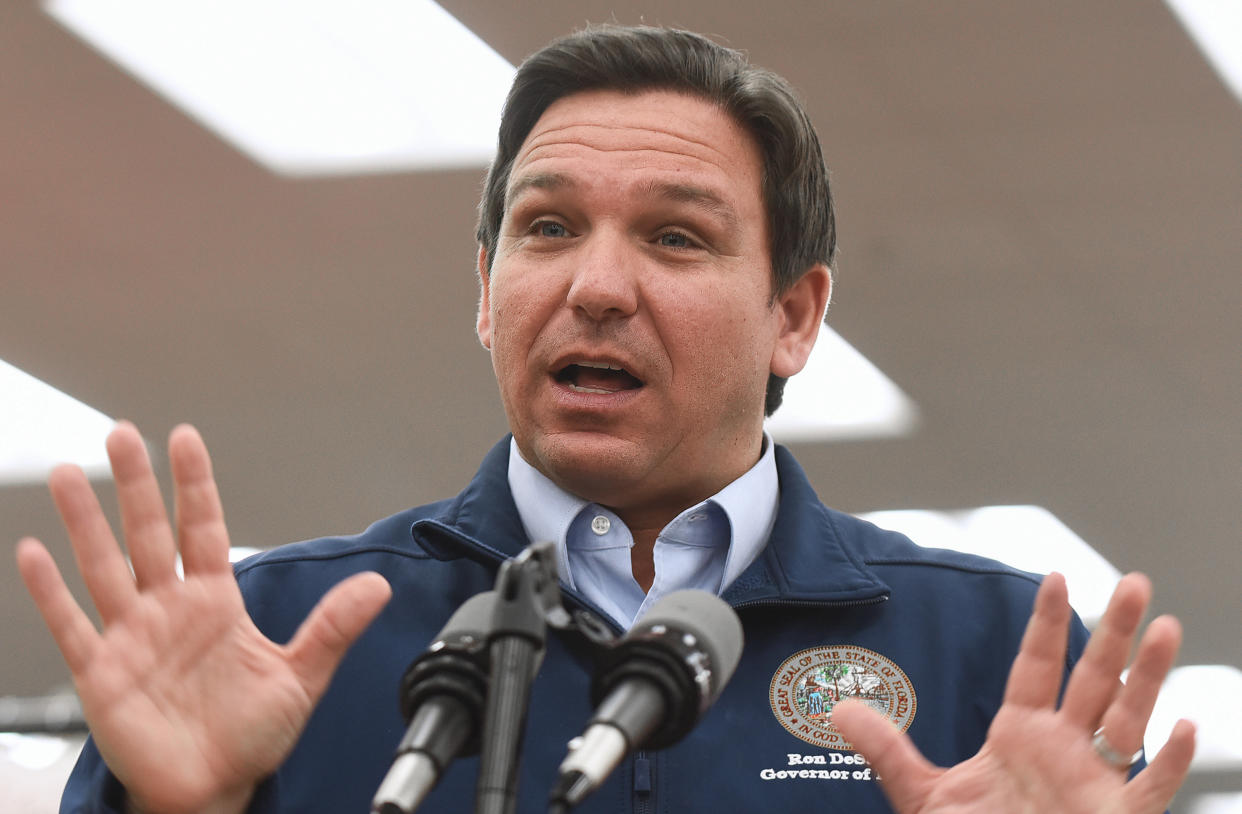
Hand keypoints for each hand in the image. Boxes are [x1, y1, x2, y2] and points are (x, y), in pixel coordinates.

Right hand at [16, 422, 391, 813]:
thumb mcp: (300, 677)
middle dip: (135, 484)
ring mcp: (132, 637)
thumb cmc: (251, 736)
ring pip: (104, 567)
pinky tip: (33, 553)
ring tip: (67, 473)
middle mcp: (170, 610)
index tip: (184, 439)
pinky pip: (73, 625)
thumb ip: (332, 627)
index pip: (202, 528)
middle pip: (149, 534)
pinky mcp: (102, 674)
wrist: (213, 791)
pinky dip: (51, 591)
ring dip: (85, 522)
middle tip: (121, 434)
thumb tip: (377, 586)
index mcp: (216, 603)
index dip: (193, 484)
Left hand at [833, 572, 1195, 813]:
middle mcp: (1063, 750)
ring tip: (1167, 627)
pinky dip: (1170, 761)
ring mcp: (1094, 784)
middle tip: (1134, 581)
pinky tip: (1186, 727)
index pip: (1037, 666)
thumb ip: (887, 751)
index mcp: (1021, 735)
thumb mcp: (923, 796)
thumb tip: (839, 708)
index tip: (1055, 576)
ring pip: (1130, 720)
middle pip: (1093, 678)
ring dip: (1149, 676)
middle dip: (1114, 630)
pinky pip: (1151, 789)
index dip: (1046, 623)